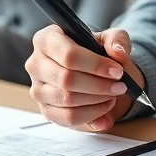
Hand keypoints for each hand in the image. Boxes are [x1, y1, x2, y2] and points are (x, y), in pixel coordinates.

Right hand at [25, 24, 140, 131]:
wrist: (92, 70)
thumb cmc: (96, 51)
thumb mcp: (110, 38)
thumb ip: (117, 39)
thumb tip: (117, 52)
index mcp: (47, 38)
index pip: (69, 55)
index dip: (96, 65)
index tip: (117, 72)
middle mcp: (36, 63)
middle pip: (67, 80)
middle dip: (99, 85)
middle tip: (120, 86)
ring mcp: (37, 89)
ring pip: (67, 100)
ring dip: (97, 100)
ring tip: (113, 94)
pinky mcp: (45, 109)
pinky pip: (68, 117)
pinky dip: (92, 114)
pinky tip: (105, 106)